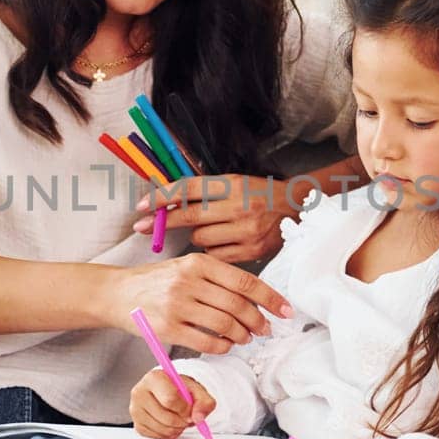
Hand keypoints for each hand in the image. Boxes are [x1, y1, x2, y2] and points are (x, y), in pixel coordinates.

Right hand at [101, 253, 293, 355]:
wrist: (116, 292)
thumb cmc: (156, 281)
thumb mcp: (186, 268)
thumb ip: (217, 278)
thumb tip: (255, 298)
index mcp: (199, 262)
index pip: (245, 281)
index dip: (270, 298)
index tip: (286, 311)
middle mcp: (189, 281)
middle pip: (238, 305)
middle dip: (258, 321)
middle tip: (265, 330)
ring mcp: (177, 305)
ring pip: (225, 325)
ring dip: (242, 335)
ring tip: (245, 338)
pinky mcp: (167, 328)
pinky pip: (206, 341)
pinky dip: (222, 347)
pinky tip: (225, 346)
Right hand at [130, 369, 216, 438]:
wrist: (169, 391)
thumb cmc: (180, 389)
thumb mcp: (196, 389)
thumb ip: (204, 401)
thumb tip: (199, 417)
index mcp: (154, 378)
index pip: (170, 399)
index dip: (185, 408)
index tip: (190, 408)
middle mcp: (140, 393)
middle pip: (168, 418)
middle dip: (183, 420)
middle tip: (187, 415)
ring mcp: (136, 410)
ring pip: (164, 430)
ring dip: (178, 428)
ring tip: (179, 417)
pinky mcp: (138, 425)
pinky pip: (159, 437)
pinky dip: (169, 434)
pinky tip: (171, 423)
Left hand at [132, 175, 300, 263]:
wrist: (297, 208)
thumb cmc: (259, 194)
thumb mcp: (234, 183)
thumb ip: (204, 191)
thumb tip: (166, 202)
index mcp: (233, 184)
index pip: (189, 188)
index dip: (162, 196)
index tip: (142, 205)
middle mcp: (239, 205)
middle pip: (189, 215)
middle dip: (162, 222)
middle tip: (141, 226)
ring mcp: (246, 230)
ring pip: (201, 239)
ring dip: (197, 236)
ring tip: (212, 229)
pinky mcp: (252, 251)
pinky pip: (216, 256)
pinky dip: (213, 251)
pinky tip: (222, 243)